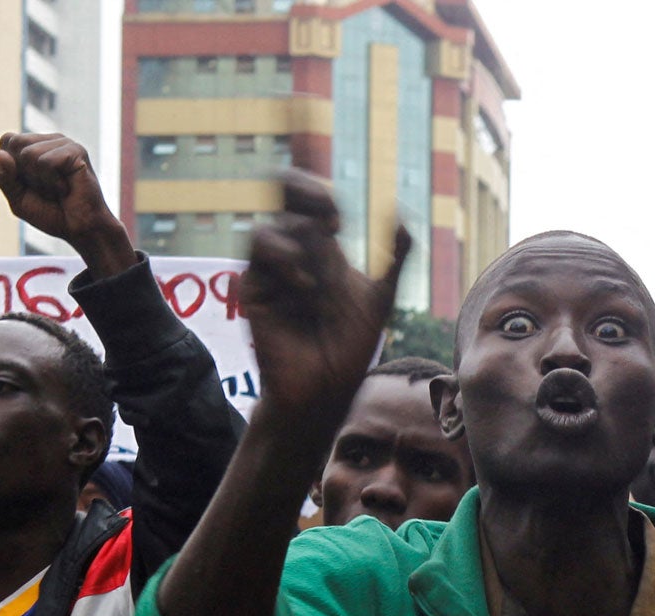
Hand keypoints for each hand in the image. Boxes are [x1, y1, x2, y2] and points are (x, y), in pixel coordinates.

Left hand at [0, 133, 134, 275]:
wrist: (81, 230)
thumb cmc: (52, 214)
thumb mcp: (18, 199)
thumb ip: (5, 178)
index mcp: (35, 146)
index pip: (7, 140)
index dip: (12, 168)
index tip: (32, 185)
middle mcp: (50, 140)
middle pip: (15, 143)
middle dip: (24, 173)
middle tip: (46, 188)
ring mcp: (65, 144)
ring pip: (29, 153)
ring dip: (40, 180)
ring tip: (58, 189)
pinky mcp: (76, 151)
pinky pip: (46, 161)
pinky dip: (52, 181)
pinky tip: (67, 187)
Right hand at [241, 172, 410, 425]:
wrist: (326, 388)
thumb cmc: (351, 346)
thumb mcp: (381, 297)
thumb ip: (395, 258)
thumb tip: (402, 214)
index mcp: (320, 248)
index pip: (308, 199)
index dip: (314, 188)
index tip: (338, 219)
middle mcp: (292, 252)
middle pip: (283, 194)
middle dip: (308, 197)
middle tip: (334, 223)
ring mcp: (270, 269)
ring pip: (274, 227)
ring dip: (306, 250)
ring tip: (321, 286)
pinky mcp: (252, 287)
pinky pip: (260, 252)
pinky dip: (287, 262)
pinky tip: (305, 289)